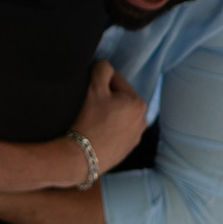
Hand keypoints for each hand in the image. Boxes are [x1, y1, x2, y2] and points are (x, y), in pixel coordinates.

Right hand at [68, 60, 148, 178]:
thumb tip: (105, 66)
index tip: (88, 93)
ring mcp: (135, 137)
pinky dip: (107, 129)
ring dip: (107, 114)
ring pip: (117, 115)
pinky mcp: (126, 150)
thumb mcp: (94, 87)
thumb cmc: (88, 120)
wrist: (80, 158)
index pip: (115, 81)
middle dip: (105, 99)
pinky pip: (116, 131)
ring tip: (90, 120)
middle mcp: (142, 120)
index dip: (98, 83)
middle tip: (88, 107)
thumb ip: (102, 68)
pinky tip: (95, 133)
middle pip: (118, 99)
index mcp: (139, 103)